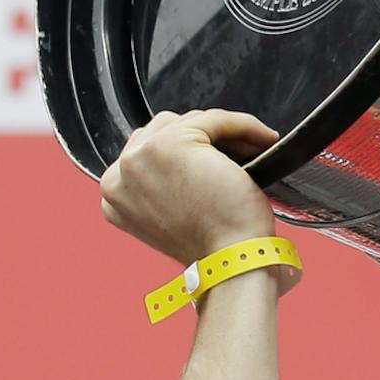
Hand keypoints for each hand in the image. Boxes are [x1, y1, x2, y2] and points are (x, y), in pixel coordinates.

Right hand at [98, 108, 280, 267]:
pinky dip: (243, 125)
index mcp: (115, 195)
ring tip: (253, 150)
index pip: (147, 153)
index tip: (221, 161)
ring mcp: (141, 155)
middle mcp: (119, 173)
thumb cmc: (217, 246)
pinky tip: (263, 138)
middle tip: (242, 154)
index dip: (187, 155)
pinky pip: (214, 119)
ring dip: (223, 133)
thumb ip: (166, 185)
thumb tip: (195, 155)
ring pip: (188, 122)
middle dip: (203, 140)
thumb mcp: (176, 214)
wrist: (231, 260)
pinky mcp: (173, 142)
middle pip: (163, 131)